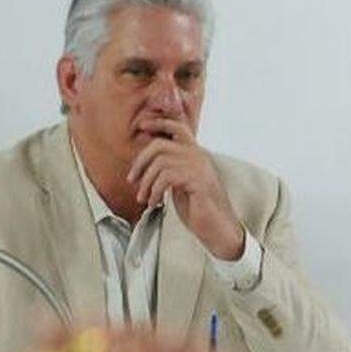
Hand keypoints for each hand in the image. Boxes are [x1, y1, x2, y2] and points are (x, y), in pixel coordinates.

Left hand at [126, 118, 244, 259]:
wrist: (218, 228)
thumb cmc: (198, 208)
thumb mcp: (182, 183)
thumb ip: (170, 168)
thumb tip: (148, 159)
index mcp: (196, 154)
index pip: (178, 127)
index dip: (158, 123)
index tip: (141, 126)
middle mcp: (199, 156)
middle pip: (160, 145)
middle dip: (140, 162)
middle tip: (132, 180)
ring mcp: (199, 167)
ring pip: (159, 163)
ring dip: (146, 183)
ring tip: (144, 199)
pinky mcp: (197, 181)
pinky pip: (165, 177)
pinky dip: (154, 192)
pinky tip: (154, 204)